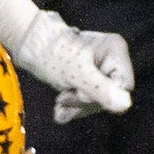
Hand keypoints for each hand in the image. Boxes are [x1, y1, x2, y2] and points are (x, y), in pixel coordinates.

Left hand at [0, 0, 131, 119]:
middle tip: (65, 96)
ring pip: (98, 101)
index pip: (124, 86)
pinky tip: (59, 108)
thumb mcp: (77, 74)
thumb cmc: (51, 54)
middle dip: (86, 101)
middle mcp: (112, 59)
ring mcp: (100, 69)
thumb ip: (100, 90)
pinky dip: (72, 108)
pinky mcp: (88, 79)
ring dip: (77, 107)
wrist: (28, 46)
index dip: (104, 95)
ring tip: (59, 100)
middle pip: (111, 95)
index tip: (81, 92)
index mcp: (116, 50)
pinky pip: (87, 101)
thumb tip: (125, 105)